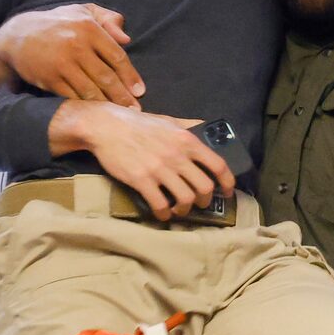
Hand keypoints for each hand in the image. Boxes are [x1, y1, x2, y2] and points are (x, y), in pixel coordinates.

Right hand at [0, 4, 143, 103]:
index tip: (140, 91)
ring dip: (107, 105)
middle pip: (107, 77)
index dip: (131, 77)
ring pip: (91, 90)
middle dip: (123, 97)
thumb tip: (126, 39)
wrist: (17, 35)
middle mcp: (77, 45)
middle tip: (135, 110)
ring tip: (118, 115)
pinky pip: (73, 96)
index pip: (117, 57)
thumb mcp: (82, 11)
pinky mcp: (50, 78)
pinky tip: (96, 113)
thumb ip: (107, 19)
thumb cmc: (57, 24)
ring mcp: (62, 63)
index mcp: (89, 28)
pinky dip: (86, 106)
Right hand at [51, 103, 235, 219]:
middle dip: (205, 200)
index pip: (218, 165)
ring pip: (185, 199)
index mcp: (187, 140)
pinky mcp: (142, 180)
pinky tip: (162, 213)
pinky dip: (164, 214)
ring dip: (185, 210)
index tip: (227, 193)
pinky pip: (161, 204)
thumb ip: (189, 126)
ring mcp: (160, 169)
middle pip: (205, 187)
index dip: (228, 183)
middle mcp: (177, 155)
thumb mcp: (169, 120)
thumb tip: (207, 127)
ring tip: (179, 210)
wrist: (106, 126)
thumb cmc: (138, 124)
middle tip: (198, 203)